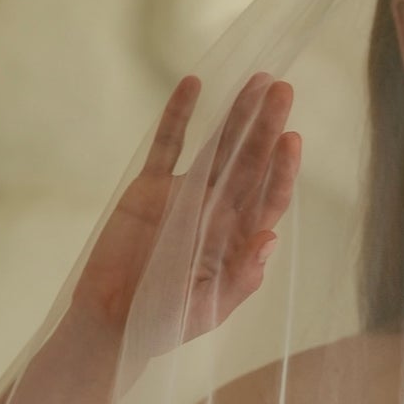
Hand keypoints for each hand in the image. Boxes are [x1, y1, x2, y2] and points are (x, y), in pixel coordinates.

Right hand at [71, 72, 300, 355]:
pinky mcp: (150, 188)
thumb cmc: (164, 324)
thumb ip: (240, 278)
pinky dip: (178, 116)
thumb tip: (271, 240)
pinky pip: (166, 146)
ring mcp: (185, 196)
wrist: (110, 324)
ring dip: (235, 115)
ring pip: (216, 147)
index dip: (282, 170)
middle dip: (267, 127)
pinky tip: (193, 84)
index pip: (270, 198)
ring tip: (256, 80)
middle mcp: (219, 212)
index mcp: (239, 241)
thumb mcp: (207, 309)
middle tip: (282, 90)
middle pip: (249, 163)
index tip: (292, 139)